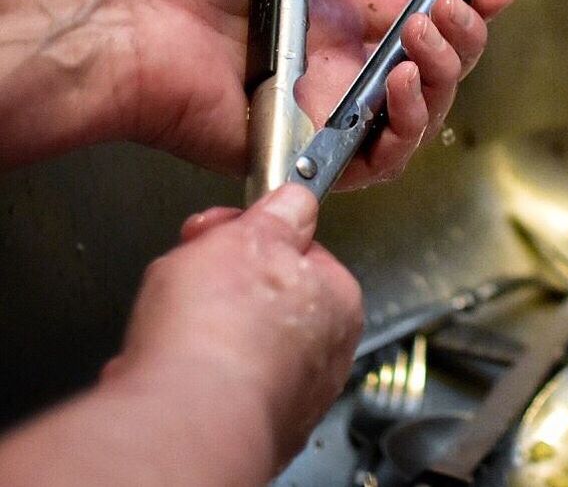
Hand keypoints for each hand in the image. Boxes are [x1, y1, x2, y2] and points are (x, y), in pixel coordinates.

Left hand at [95, 0, 514, 184]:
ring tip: (423, 38)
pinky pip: (384, 159)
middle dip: (466, 35)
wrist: (124, 17)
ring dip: (445, 74)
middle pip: (437, 63)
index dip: (465, 2)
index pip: (417, 13)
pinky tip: (401, 84)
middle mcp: (337, 61)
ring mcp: (327, 108)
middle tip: (452, 9)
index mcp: (332, 7)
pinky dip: (409, 126)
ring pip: (423, 111)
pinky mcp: (310, 149)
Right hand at [101, 186, 360, 476]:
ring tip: (170, 325)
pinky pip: (207, 386)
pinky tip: (164, 366)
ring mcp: (284, 399)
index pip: (297, 253)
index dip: (249, 234)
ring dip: (197, 329)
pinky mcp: (241, 431)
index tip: (217, 230)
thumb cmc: (222, 330)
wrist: (182, 420)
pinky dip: (184, 374)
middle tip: (186, 273)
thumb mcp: (252, 235)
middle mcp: (322, 357)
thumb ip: (278, 214)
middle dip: (218, 282)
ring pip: (230, 344)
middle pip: (263, 298)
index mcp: (338, 301)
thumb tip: (296, 203)